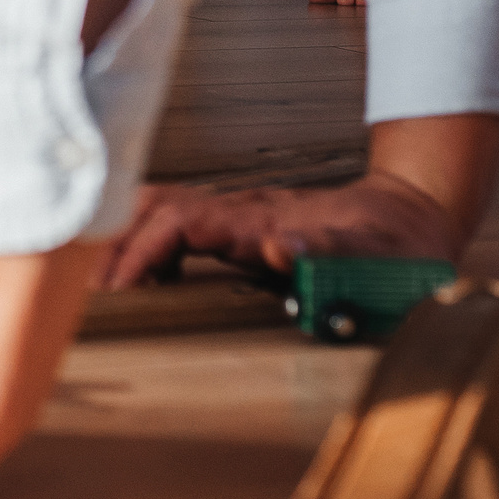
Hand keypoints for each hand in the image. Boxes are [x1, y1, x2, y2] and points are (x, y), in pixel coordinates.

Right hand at [99, 175, 461, 290]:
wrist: (413, 216)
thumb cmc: (394, 247)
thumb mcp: (374, 256)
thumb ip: (326, 253)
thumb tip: (274, 249)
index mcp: (258, 219)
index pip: (176, 223)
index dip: (140, 251)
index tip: (117, 287)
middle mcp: (239, 212)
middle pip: (152, 209)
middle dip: (113, 244)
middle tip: (84, 289)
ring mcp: (236, 216)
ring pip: (158, 210)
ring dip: (124, 240)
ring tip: (98, 282)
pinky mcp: (238, 227)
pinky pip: (175, 225)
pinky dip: (146, 242)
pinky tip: (141, 274)